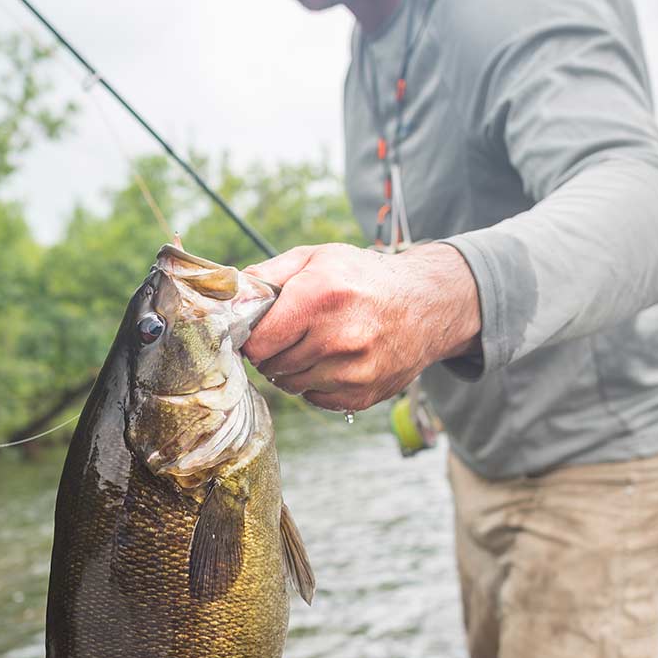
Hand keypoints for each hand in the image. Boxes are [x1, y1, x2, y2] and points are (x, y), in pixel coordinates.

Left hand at [242, 241, 480, 412]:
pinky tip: (332, 362)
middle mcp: (338, 336)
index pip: (259, 341)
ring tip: (313, 346)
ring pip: (291, 386)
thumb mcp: (317, 258)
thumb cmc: (363, 278)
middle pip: (272, 366)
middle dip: (273, 352)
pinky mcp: (363, 394)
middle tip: (289, 336)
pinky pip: (315, 399)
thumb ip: (269, 274)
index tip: (261, 331)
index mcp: (320, 296)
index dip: (253, 338)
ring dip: (292, 370)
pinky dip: (315, 384)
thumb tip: (232, 296)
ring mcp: (353, 370)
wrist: (425, 304)